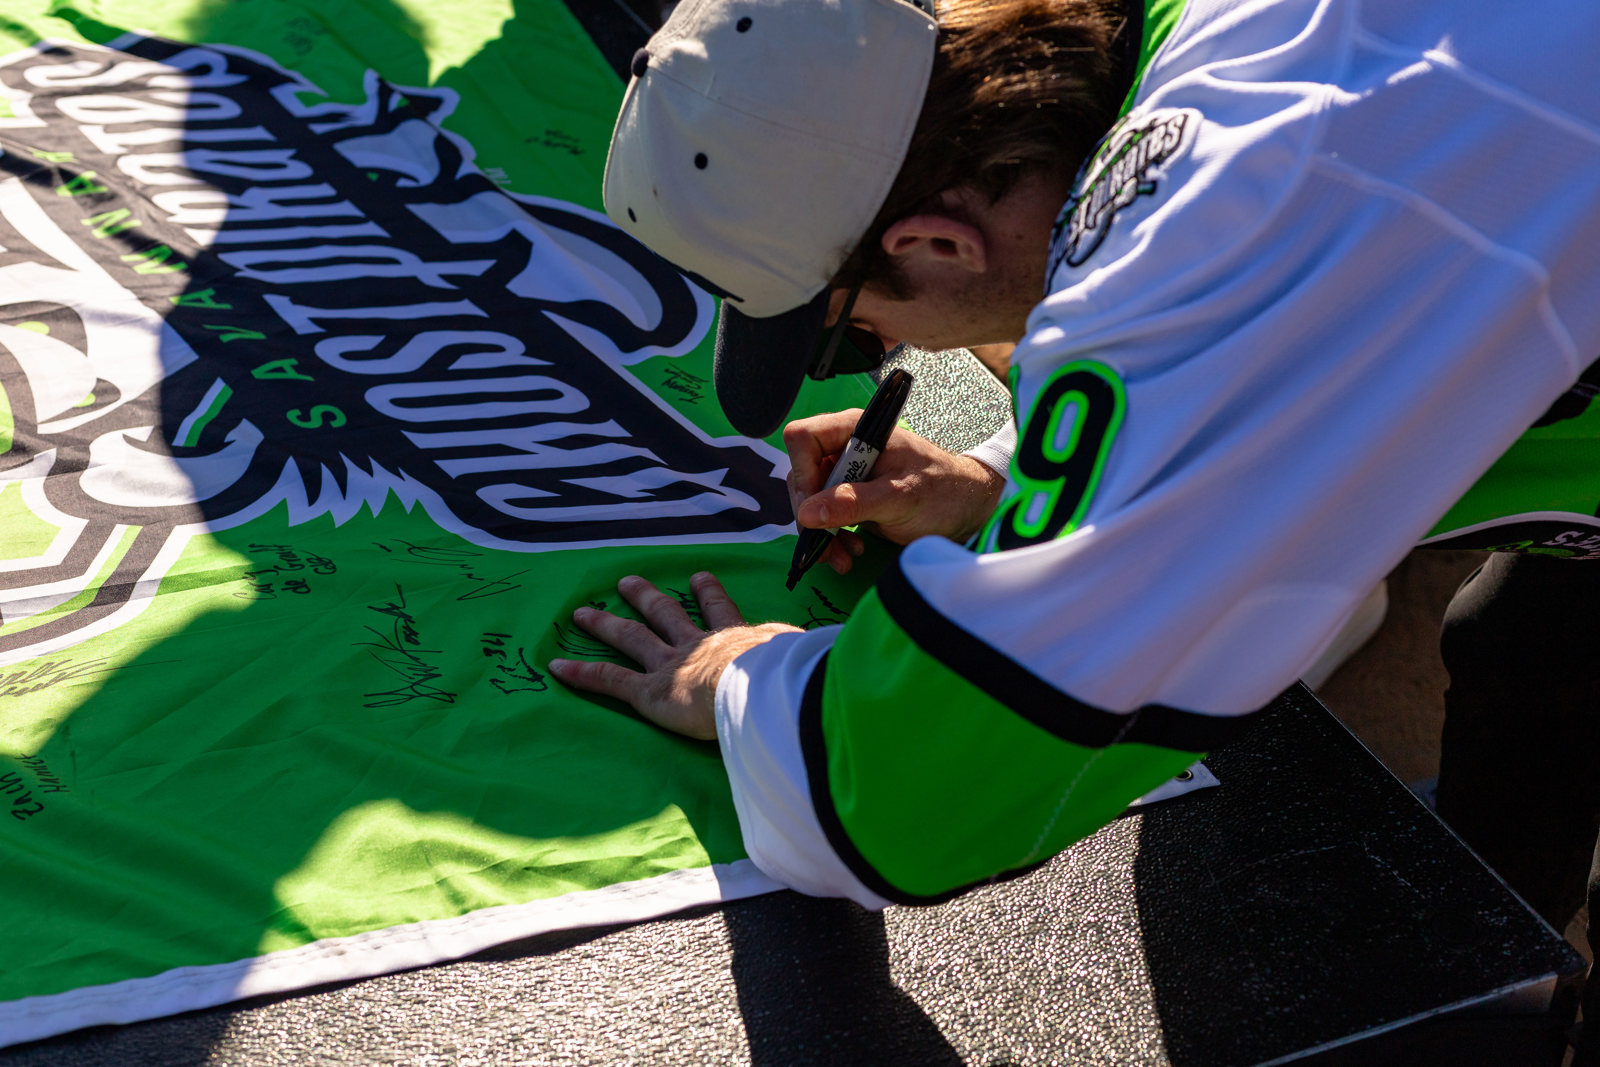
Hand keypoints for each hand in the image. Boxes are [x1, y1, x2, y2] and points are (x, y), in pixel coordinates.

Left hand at [548, 572, 800, 738]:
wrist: (761, 688)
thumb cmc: (790, 677)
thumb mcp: (812, 661)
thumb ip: (822, 662)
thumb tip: (860, 656)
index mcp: (738, 637)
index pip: (722, 612)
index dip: (710, 594)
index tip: (700, 576)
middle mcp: (699, 644)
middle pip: (668, 613)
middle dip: (647, 597)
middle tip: (628, 581)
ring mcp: (671, 664)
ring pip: (631, 638)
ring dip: (606, 624)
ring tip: (583, 612)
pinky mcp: (651, 690)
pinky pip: (609, 681)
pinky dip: (582, 673)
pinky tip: (556, 669)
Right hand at [783, 411, 1006, 574]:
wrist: (968, 509)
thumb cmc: (943, 492)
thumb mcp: (899, 498)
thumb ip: (853, 503)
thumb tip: (807, 513)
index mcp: (857, 430)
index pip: (804, 438)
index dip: (803, 471)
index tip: (816, 504)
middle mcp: (847, 447)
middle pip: (801, 473)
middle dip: (811, 513)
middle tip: (824, 541)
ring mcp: (848, 473)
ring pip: (810, 500)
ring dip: (820, 532)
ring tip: (841, 556)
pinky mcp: (851, 497)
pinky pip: (825, 516)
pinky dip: (831, 537)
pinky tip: (848, 552)